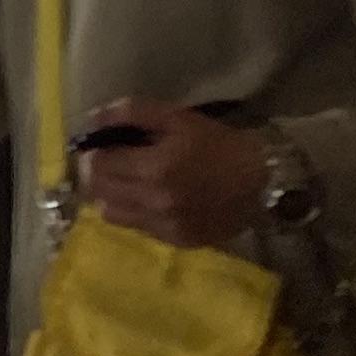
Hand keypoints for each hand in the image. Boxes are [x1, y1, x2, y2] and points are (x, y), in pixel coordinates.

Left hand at [75, 96, 267, 247]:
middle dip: (97, 173)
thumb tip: (93, 117)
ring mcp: (165, 226)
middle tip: (110, 161)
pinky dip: (134, 212)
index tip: (101, 144)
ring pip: (111, 214)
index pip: (98, 165)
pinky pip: (137, 228)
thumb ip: (130, 113)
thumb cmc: (218, 143)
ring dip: (110, 195)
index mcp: (153, 169)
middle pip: (99, 191)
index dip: (93, 152)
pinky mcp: (177, 241)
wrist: (263, 180)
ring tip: (126, 181)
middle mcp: (154, 203)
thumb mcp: (176, 117)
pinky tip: (149, 198)